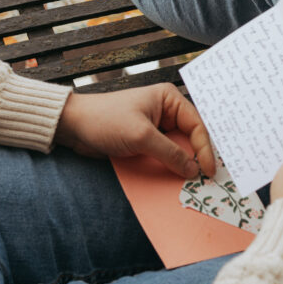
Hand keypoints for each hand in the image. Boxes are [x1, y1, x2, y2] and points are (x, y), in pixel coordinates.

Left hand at [54, 84, 214, 178]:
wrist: (74, 126)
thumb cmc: (106, 120)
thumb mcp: (141, 136)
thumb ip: (169, 153)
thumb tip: (193, 170)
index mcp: (169, 99)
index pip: (197, 125)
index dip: (204, 149)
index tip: (208, 171)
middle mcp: (166, 111)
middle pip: (190, 137)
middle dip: (197, 157)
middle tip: (207, 180)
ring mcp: (156, 127)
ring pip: (178, 149)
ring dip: (183, 165)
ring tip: (194, 183)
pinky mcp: (145, 142)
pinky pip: (164, 156)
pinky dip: (169, 168)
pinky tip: (175, 180)